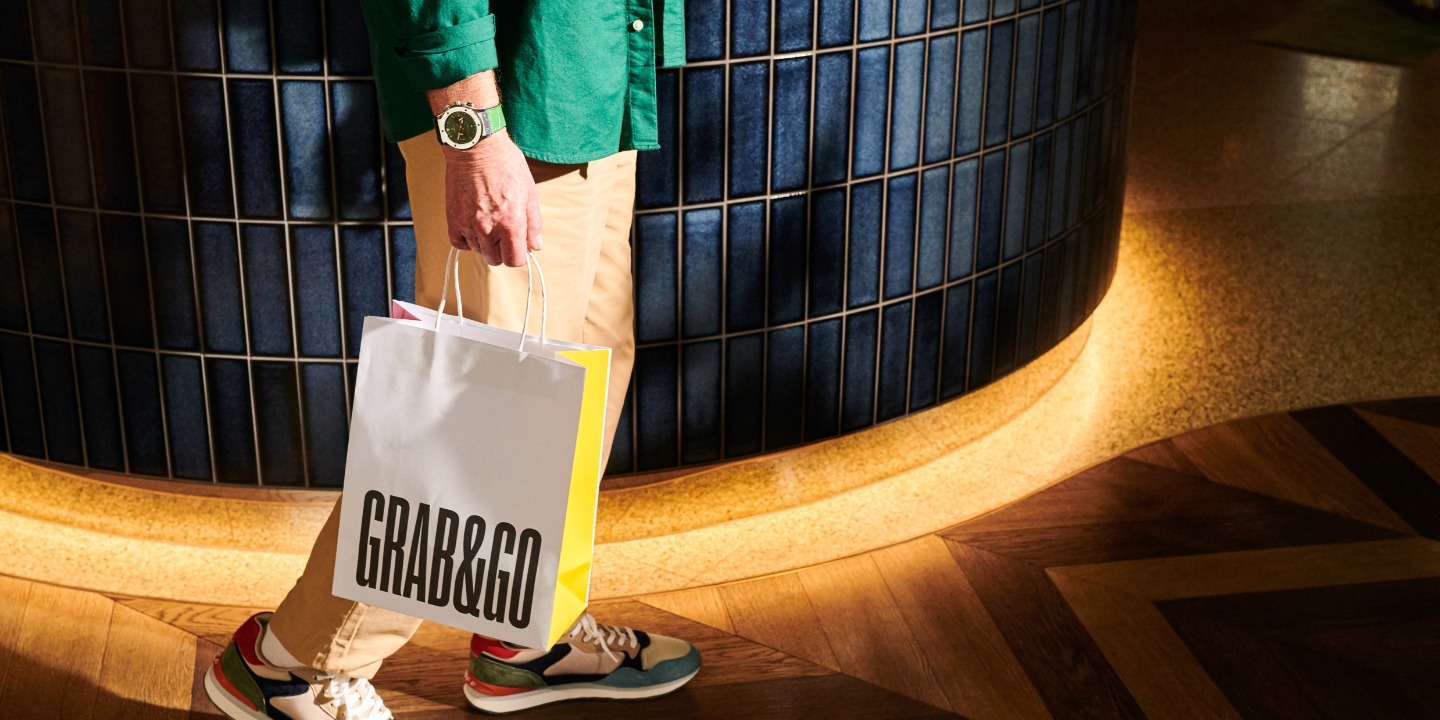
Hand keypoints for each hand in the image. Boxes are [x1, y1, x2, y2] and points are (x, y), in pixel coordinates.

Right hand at [442, 129, 542, 266]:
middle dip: (503, 249)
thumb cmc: (506, 166)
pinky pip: (460, 243)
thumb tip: (535, 246)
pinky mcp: (453, 220)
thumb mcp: (529, 193)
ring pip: (479, 251)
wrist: (476, 149)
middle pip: (496, 259)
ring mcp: (468, 225)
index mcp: (511, 224)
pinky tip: (474, 226)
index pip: (515, 260)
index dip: (519, 254)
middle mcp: (488, 229)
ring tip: (489, 221)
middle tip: (504, 230)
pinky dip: (468, 239)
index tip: (519, 243)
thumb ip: (533, 223)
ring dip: (486, 243)